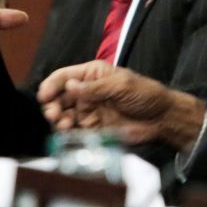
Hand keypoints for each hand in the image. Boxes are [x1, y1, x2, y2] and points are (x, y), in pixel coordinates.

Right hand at [38, 61, 205, 150]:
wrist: (161, 119)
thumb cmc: (146, 94)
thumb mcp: (122, 85)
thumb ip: (96, 88)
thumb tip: (70, 86)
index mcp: (92, 74)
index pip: (64, 76)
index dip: (51, 85)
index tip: (45, 96)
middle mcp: (86, 91)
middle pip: (58, 97)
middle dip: (52, 105)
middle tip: (53, 114)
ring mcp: (87, 110)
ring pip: (62, 114)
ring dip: (57, 119)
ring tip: (63, 123)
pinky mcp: (91, 128)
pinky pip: (73, 130)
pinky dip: (67, 132)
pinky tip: (69, 132)